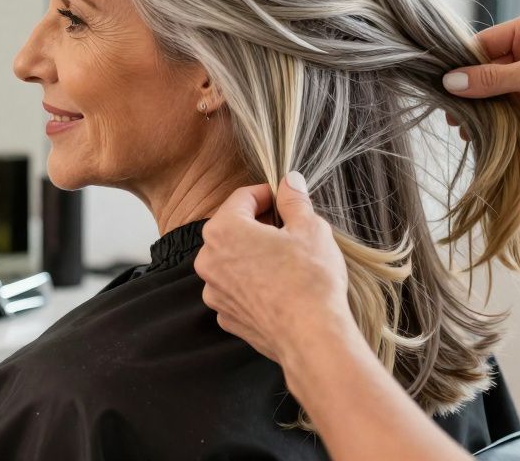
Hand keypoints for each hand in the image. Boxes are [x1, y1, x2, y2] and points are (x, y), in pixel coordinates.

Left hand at [195, 173, 353, 363]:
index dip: (268, 193)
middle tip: (291, 230)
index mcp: (223, 230)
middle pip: (234, 228)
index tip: (286, 198)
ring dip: (255, 255)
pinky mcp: (226, 316)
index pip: (242, 197)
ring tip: (288, 261)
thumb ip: (294, 200)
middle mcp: (208, 260)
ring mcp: (214, 292)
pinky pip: (237, 288)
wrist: (312, 337)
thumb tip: (290, 182)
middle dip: (260, 224)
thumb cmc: (309, 279)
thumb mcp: (310, 228)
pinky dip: (254, 283)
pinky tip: (280, 288)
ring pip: (234, 260)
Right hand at [442, 10, 519, 143]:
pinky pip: (519, 111)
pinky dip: (504, 122)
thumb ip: (492, 79)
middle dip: (473, 92)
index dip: (463, 64)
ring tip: (464, 129)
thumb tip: (452, 83)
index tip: (442, 84)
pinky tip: (486, 136)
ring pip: (504, 93)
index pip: (486, 44)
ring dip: (487, 110)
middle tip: (450, 113)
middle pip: (492, 70)